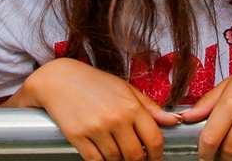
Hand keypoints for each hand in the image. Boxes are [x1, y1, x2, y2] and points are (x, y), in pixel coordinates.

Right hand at [15, 58, 178, 160]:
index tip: (155, 157)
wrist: (58, 79)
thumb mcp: (125, 88)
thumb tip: (173, 121)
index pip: (154, 140)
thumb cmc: (93, 82)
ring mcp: (96, 129)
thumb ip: (150, 107)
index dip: (157, 154)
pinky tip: (102, 154)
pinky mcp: (78, 137)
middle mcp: (115, 118)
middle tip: (136, 159)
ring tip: (117, 152)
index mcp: (130, 106)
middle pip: (135, 156)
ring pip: (115, 160)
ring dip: (118, 160)